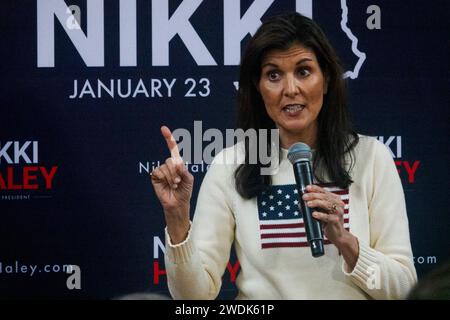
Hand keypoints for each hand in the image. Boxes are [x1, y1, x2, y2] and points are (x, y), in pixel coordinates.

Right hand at [151, 126, 193, 242]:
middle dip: (176, 171)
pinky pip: (159, 172)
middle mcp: (169, 165)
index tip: (163, 128)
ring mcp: (161, 171)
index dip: (168, 138)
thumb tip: (177, 163)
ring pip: (165, 167)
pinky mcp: (155, 177)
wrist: (178, 203)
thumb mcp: (189, 179)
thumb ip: (184, 170)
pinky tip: (168, 185)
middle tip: (179, 181)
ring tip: (174, 185)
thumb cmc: (185, 191)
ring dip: (172, 177)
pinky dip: (165, 179)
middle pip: (171, 159)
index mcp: (178, 163)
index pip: (173, 149)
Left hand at [302, 184, 346, 244]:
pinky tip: (314, 214)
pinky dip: (320, 215)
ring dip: (316, 203)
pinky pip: (328, 217)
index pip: (324, 191)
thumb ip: (313, 205)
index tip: (307, 188)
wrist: (337, 235)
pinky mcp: (336, 221)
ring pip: (327, 204)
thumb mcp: (320, 211)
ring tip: (308, 204)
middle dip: (313, 196)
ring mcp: (338, 212)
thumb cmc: (328, 222)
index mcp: (335, 199)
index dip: (315, 189)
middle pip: (325, 197)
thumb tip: (301, 202)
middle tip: (304, 197)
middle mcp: (338, 204)